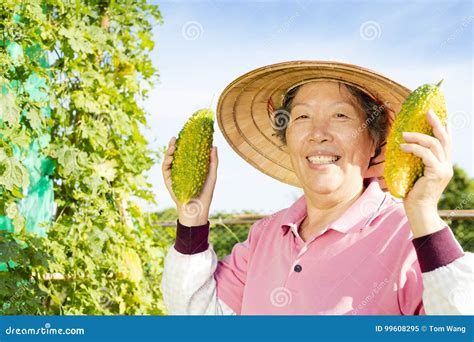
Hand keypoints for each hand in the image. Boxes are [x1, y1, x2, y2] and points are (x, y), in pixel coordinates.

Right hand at [161, 136, 218, 226]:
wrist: (198, 209)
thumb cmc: (205, 193)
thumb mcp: (211, 175)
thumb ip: (212, 162)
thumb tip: (214, 146)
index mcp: (190, 167)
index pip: (186, 153)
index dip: (184, 143)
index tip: (186, 134)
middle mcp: (181, 170)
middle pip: (175, 154)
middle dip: (174, 145)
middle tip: (176, 137)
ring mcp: (174, 175)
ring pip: (168, 160)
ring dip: (169, 151)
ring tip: (173, 144)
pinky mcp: (169, 182)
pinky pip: (165, 170)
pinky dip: (166, 162)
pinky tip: (170, 157)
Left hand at [400, 109, 452, 237]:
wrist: (418, 211)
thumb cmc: (412, 194)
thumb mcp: (414, 174)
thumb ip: (415, 161)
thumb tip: (401, 147)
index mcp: (443, 164)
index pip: (447, 142)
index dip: (444, 128)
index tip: (438, 115)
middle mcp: (446, 165)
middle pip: (445, 139)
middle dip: (436, 123)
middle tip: (427, 112)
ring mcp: (443, 169)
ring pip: (435, 145)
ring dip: (419, 136)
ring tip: (404, 134)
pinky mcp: (436, 174)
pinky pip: (426, 155)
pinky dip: (414, 148)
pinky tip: (402, 147)